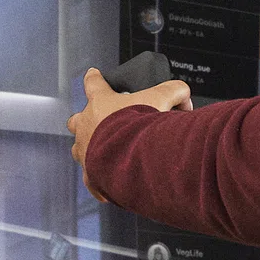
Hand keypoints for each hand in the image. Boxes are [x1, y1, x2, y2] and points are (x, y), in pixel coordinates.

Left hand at [70, 66, 190, 175]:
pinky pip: (91, 179)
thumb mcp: (161, 99)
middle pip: (76, 120)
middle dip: (85, 121)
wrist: (132, 159)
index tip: (92, 74)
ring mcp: (85, 151)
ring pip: (79, 149)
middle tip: (99, 124)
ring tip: (105, 154)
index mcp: (100, 103)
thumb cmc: (139, 128)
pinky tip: (110, 185)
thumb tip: (182, 94)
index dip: (94, 78)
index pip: (93, 83)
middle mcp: (86, 126)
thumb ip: (173, 91)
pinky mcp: (90, 174)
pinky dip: (99, 182)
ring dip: (90, 150)